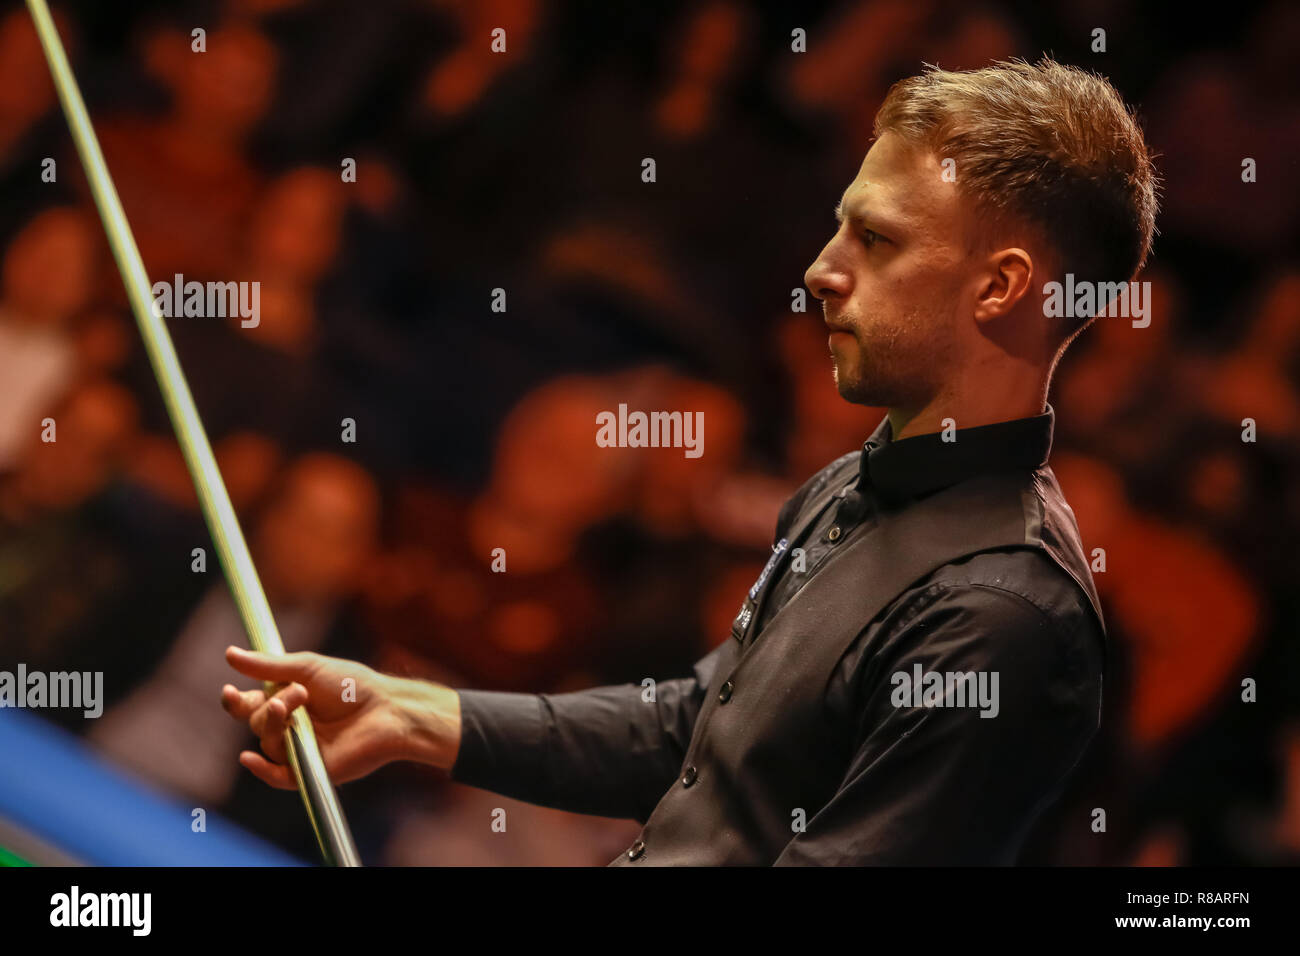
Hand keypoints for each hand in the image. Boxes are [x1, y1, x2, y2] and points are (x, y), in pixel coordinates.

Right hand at [221, 646, 460, 788]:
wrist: (385, 709)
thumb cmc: (352, 686)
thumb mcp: (307, 669)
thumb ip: (268, 666)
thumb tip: (229, 654)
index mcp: (287, 701)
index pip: (250, 705)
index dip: (235, 701)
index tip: (230, 691)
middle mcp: (290, 727)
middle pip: (256, 722)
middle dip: (268, 707)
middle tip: (297, 694)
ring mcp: (299, 749)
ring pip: (268, 742)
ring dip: (277, 723)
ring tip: (301, 706)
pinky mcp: (310, 769)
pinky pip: (277, 776)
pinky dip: (261, 769)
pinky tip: (249, 758)